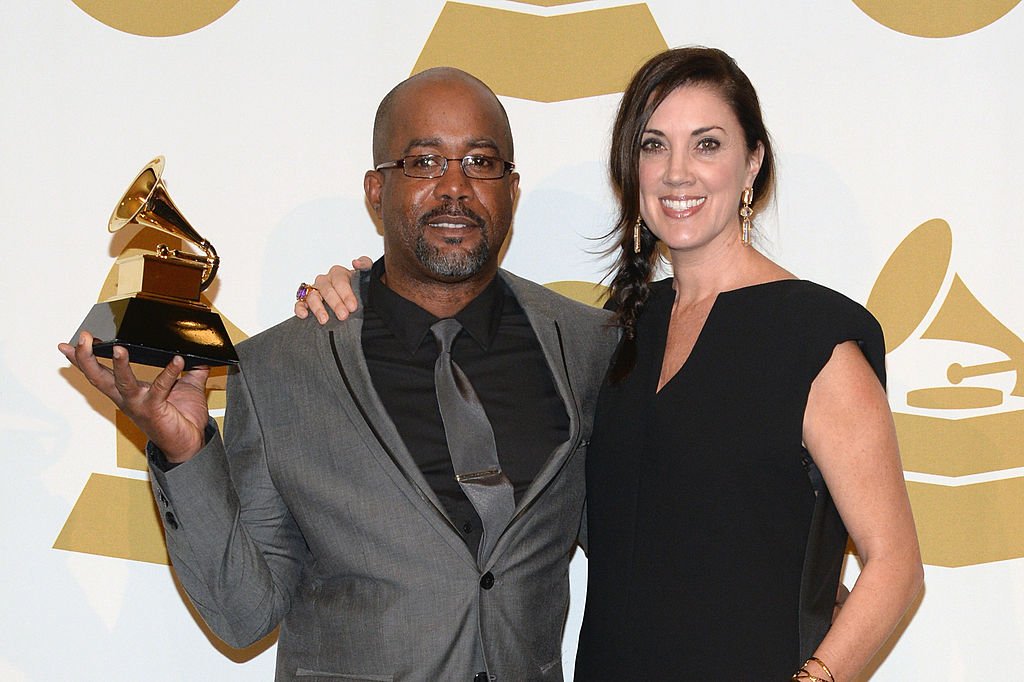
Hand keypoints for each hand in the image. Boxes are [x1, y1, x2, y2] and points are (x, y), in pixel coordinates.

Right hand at [58, 331, 210, 462]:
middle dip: (87, 358)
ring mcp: (139, 404)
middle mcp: (128, 398)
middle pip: (99, 377)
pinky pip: (161, 388)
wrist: (191, 443)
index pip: (100, 373)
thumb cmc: (182, 418)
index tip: (69, 344)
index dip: (83, 359)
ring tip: (118, 348)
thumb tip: (201, 353)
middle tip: (82, 340)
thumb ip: (192, 369)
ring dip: (119, 366)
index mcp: (128, 391)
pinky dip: (169, 373)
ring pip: (122, 383)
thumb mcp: (186, 387)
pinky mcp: (155, 409)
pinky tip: (177, 360)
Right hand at [294, 256, 371, 323]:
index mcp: (338, 273)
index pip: (340, 280)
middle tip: (343, 315)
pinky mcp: (306, 302)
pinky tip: (304, 315)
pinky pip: (300, 303)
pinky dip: (300, 308)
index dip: (346, 293)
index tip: (353, 306)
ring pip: (312, 296)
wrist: (354, 302)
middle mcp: (325, 281)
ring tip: (325, 320)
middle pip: (327, 289)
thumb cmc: (359, 288)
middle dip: (335, 303)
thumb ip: (365, 265)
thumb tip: (355, 262)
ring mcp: (315, 291)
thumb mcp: (366, 276)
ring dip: (318, 308)